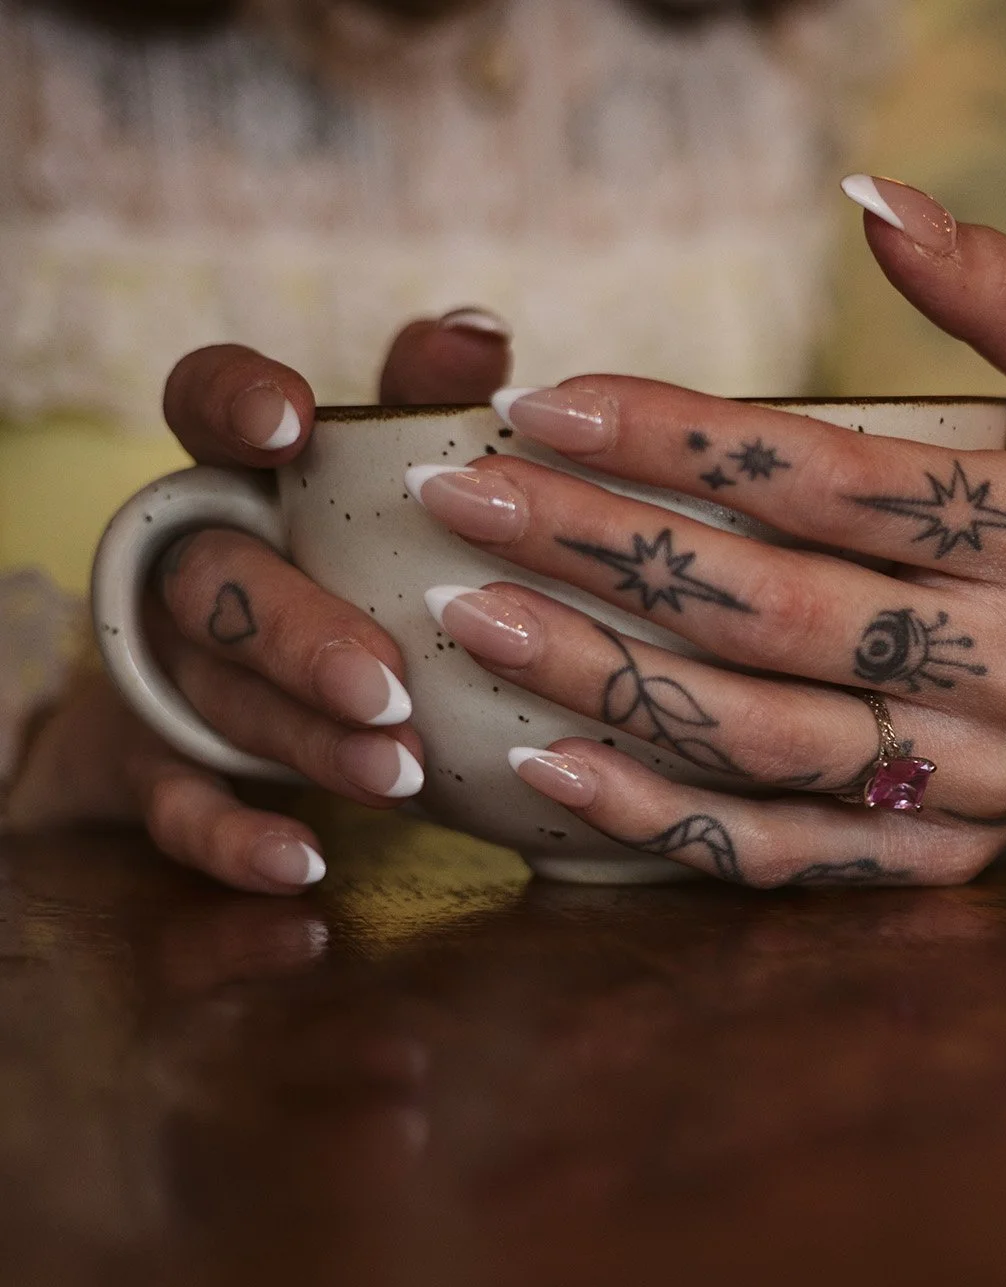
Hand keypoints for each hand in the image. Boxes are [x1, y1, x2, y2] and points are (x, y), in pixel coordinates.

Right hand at [7, 311, 514, 891]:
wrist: (262, 712)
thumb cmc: (359, 573)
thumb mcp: (393, 493)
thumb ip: (424, 413)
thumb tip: (478, 326)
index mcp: (245, 478)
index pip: (202, 405)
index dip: (233, 403)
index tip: (288, 421)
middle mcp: (190, 564)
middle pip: (218, 581)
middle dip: (301, 634)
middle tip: (387, 684)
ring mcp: (168, 669)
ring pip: (216, 697)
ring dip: (305, 740)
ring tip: (397, 777)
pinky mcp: (157, 769)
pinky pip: (178, 809)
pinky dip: (234, 839)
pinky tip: (302, 870)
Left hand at [412, 178, 1005, 887]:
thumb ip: (1003, 287)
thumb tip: (872, 198)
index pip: (835, 482)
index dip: (680, 438)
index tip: (544, 402)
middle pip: (776, 611)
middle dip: (603, 548)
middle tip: (467, 499)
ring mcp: (978, 782)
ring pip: (761, 738)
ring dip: (600, 678)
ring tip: (470, 616)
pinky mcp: (938, 862)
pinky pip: (780, 853)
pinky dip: (656, 816)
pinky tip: (547, 763)